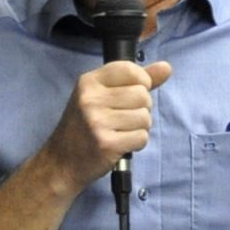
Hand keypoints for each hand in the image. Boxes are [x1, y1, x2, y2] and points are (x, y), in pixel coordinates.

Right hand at [36, 58, 175, 185]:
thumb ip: (135, 80)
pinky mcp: (106, 143)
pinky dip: (136, 143)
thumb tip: (166, 67)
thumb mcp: (101, 96)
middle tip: (122, 118)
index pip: (130, 69)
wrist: (62, 162)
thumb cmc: (84, 126)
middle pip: (143, 95)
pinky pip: (142, 137)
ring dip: (139, 128)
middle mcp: (90, 99)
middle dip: (141, 109)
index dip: (141, 82)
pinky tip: (121, 144)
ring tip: (121, 131)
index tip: (132, 94)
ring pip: (145, 117)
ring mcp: (97, 122)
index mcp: (88, 82)